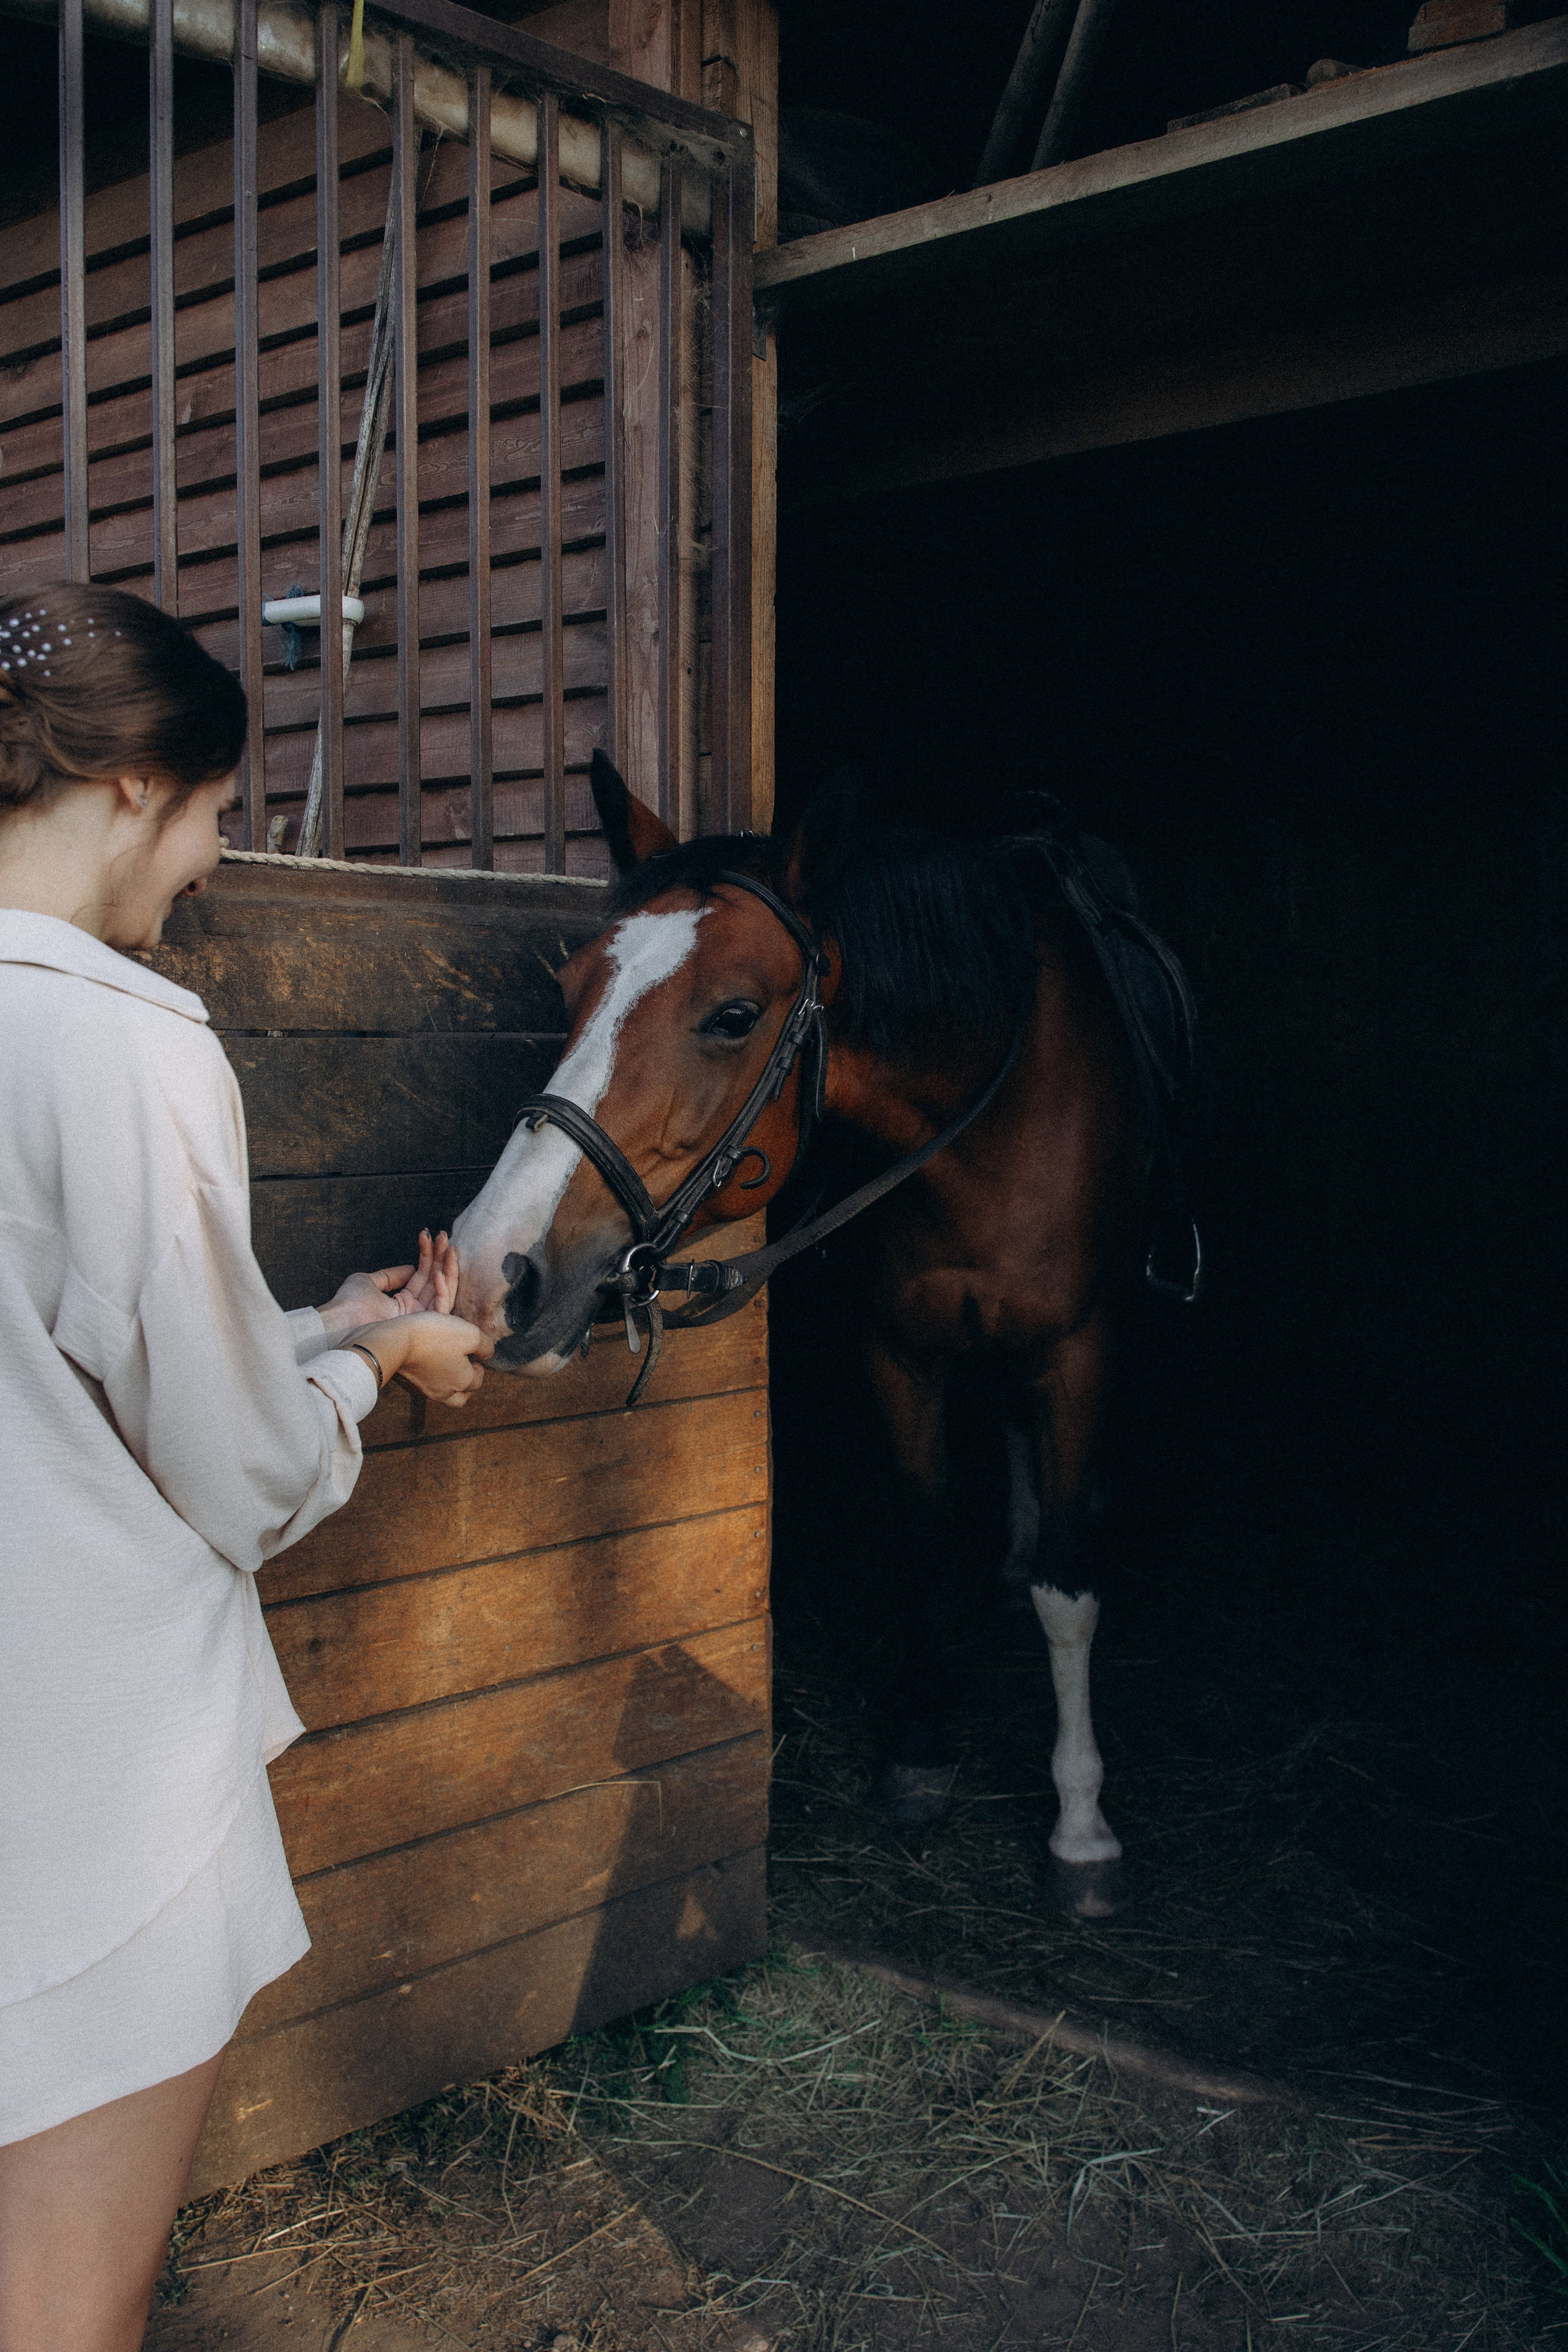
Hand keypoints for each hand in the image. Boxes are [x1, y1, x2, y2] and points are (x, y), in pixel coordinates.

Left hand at [317, 1230, 458, 1340]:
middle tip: (443, 1235)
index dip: (427, 1255)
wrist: (340, 1321)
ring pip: (444, 1291)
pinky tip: (438, 1272)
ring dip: (448, 1268)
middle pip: (435, 1280)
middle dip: (441, 1257)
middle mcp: (414, 1311)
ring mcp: (420, 1320)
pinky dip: (442, 1290)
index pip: (421, 1275)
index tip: (428, 1235)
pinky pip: (441, 1308)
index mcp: (402, 1303)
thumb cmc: (349, 1304)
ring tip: (448, 1248)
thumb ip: (390, 1275)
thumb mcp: (368, 1282)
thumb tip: (411, 1267)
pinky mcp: (422, 1327)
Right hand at [346, 1312, 492, 1408]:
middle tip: (463, 1368)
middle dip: (465, 1386)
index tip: (474, 1354)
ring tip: (444, 1365)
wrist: (394, 1343)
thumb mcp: (469, 1334)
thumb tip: (488, 1353)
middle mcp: (444, 1392)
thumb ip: (484, 1345)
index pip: (478, 1381)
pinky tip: (425, 1363)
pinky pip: (422, 1386)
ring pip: (441, 1394)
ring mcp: (424, 1391)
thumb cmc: (434, 1336)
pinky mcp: (407, 1385)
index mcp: (462, 1381)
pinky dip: (427, 1378)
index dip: (479, 1367)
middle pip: (460, 1398)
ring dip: (446, 1383)